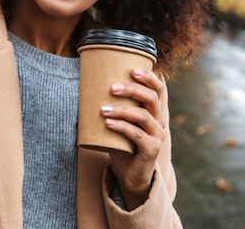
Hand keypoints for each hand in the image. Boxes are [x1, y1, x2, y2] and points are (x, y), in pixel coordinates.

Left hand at [100, 68, 166, 209]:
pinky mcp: (151, 149)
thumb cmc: (120, 144)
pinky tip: (107, 123)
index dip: (149, 77)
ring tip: (102, 108)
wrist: (129, 174)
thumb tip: (85, 88)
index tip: (132, 69)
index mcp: (153, 110)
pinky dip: (121, 127)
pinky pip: (137, 134)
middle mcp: (159, 121)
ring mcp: (157, 135)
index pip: (158, 89)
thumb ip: (110, 107)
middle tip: (112, 87)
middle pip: (152, 98)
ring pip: (143, 115)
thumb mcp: (116, 122)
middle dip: (132, 89)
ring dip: (122, 109)